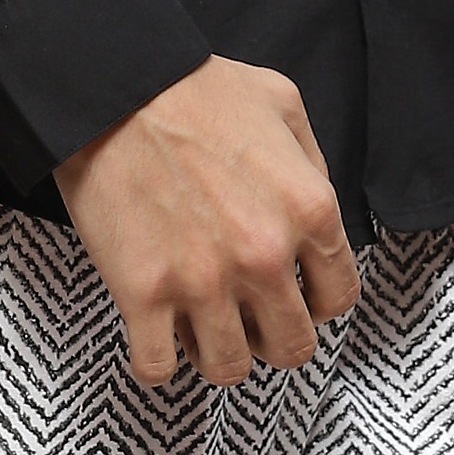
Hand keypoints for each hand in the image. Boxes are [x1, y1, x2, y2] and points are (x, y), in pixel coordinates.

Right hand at [54, 54, 360, 387]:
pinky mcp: (143, 295)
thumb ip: (312, 163)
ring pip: (229, 370)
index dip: (318, 299)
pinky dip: (156, 357)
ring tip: (200, 320)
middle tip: (249, 316)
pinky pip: (159, 368)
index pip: (339, 297)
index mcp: (308, 208)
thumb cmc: (195, 87)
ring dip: (216, 349)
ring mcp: (203, 281)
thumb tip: (316, 218)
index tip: (295, 293)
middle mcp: (265, 254)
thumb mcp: (281, 100)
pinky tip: (155, 327)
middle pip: (292, 348)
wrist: (114, 85)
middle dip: (273, 337)